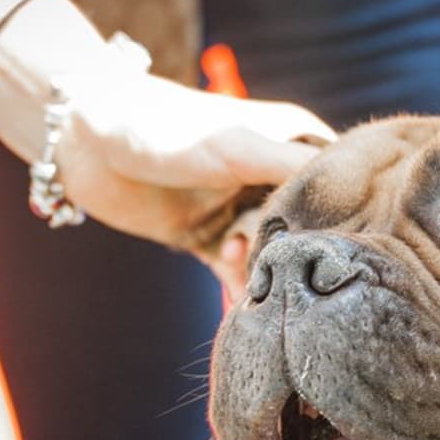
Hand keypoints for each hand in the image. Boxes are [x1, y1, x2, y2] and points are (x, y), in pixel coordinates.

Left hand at [55, 37, 334, 289]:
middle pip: (309, 229)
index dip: (344, 216)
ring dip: (265, 272)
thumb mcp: (240, 146)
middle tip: (276, 263)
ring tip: (245, 273)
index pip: (340, 186)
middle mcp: (274, 178)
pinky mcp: (211, 239)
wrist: (87, 143)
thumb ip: (294, 171)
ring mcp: (242, 211)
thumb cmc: (167, 130)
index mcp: (294, 144)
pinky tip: (242, 309)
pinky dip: (241, 292)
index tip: (338, 246)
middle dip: (295, 251)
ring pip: (274, 256)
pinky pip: (238, 275)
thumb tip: (352, 201)